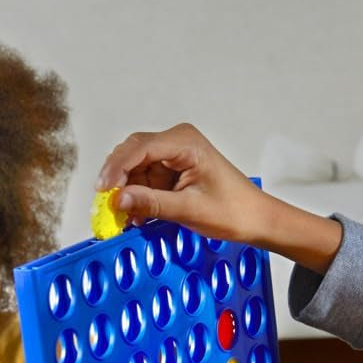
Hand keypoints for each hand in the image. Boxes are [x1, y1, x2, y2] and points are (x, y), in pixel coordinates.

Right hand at [96, 122, 342, 274]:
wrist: (258, 220)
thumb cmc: (235, 211)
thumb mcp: (190, 210)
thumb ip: (152, 203)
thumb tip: (119, 200)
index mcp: (185, 142)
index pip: (138, 148)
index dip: (116, 169)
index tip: (103, 192)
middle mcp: (177, 142)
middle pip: (132, 154)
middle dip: (119, 180)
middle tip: (107, 207)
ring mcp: (175, 155)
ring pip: (136, 169)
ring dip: (128, 192)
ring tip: (123, 218)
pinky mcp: (175, 170)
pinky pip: (147, 180)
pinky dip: (140, 197)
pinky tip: (136, 216)